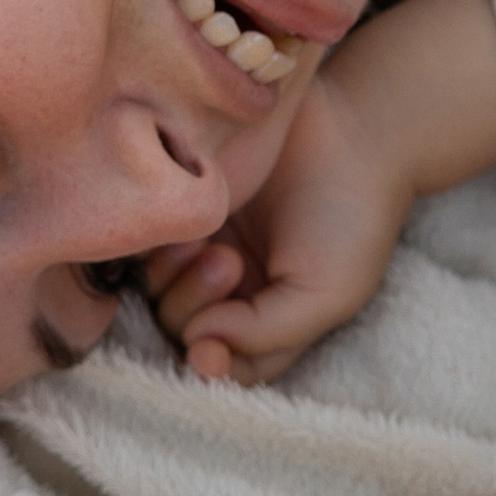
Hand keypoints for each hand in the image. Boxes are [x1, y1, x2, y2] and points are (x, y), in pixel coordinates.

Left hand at [143, 65, 418, 384]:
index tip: (205, 348)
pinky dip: (152, 245)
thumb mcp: (328, 292)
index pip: (226, 367)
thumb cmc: (350, 216)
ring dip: (173, 277)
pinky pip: (144, 245)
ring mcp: (203, 250)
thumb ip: (267, 333)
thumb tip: (198, 345)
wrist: (351, 128)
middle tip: (229, 261)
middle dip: (197, 308)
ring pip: (157, 292)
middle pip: (184, 331)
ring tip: (209, 242)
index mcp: (270, 323)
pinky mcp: (183, 209)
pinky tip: (181, 223)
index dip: (208, 366)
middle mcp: (232, 293)